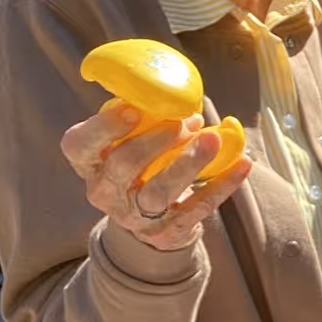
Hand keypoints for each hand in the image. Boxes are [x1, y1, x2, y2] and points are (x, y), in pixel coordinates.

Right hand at [61, 103, 250, 251]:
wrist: (153, 224)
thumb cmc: (142, 166)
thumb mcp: (130, 143)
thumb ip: (143, 118)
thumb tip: (179, 87)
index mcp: (90, 164)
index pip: (79, 145)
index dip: (105, 127)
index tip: (134, 109)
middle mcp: (105, 192)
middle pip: (124, 165)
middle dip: (158, 139)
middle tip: (186, 121)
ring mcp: (135, 217)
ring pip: (158, 192)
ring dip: (188, 163)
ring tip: (213, 140)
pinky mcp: (168, 233)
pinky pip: (196, 209)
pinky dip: (222, 185)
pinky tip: (242, 163)